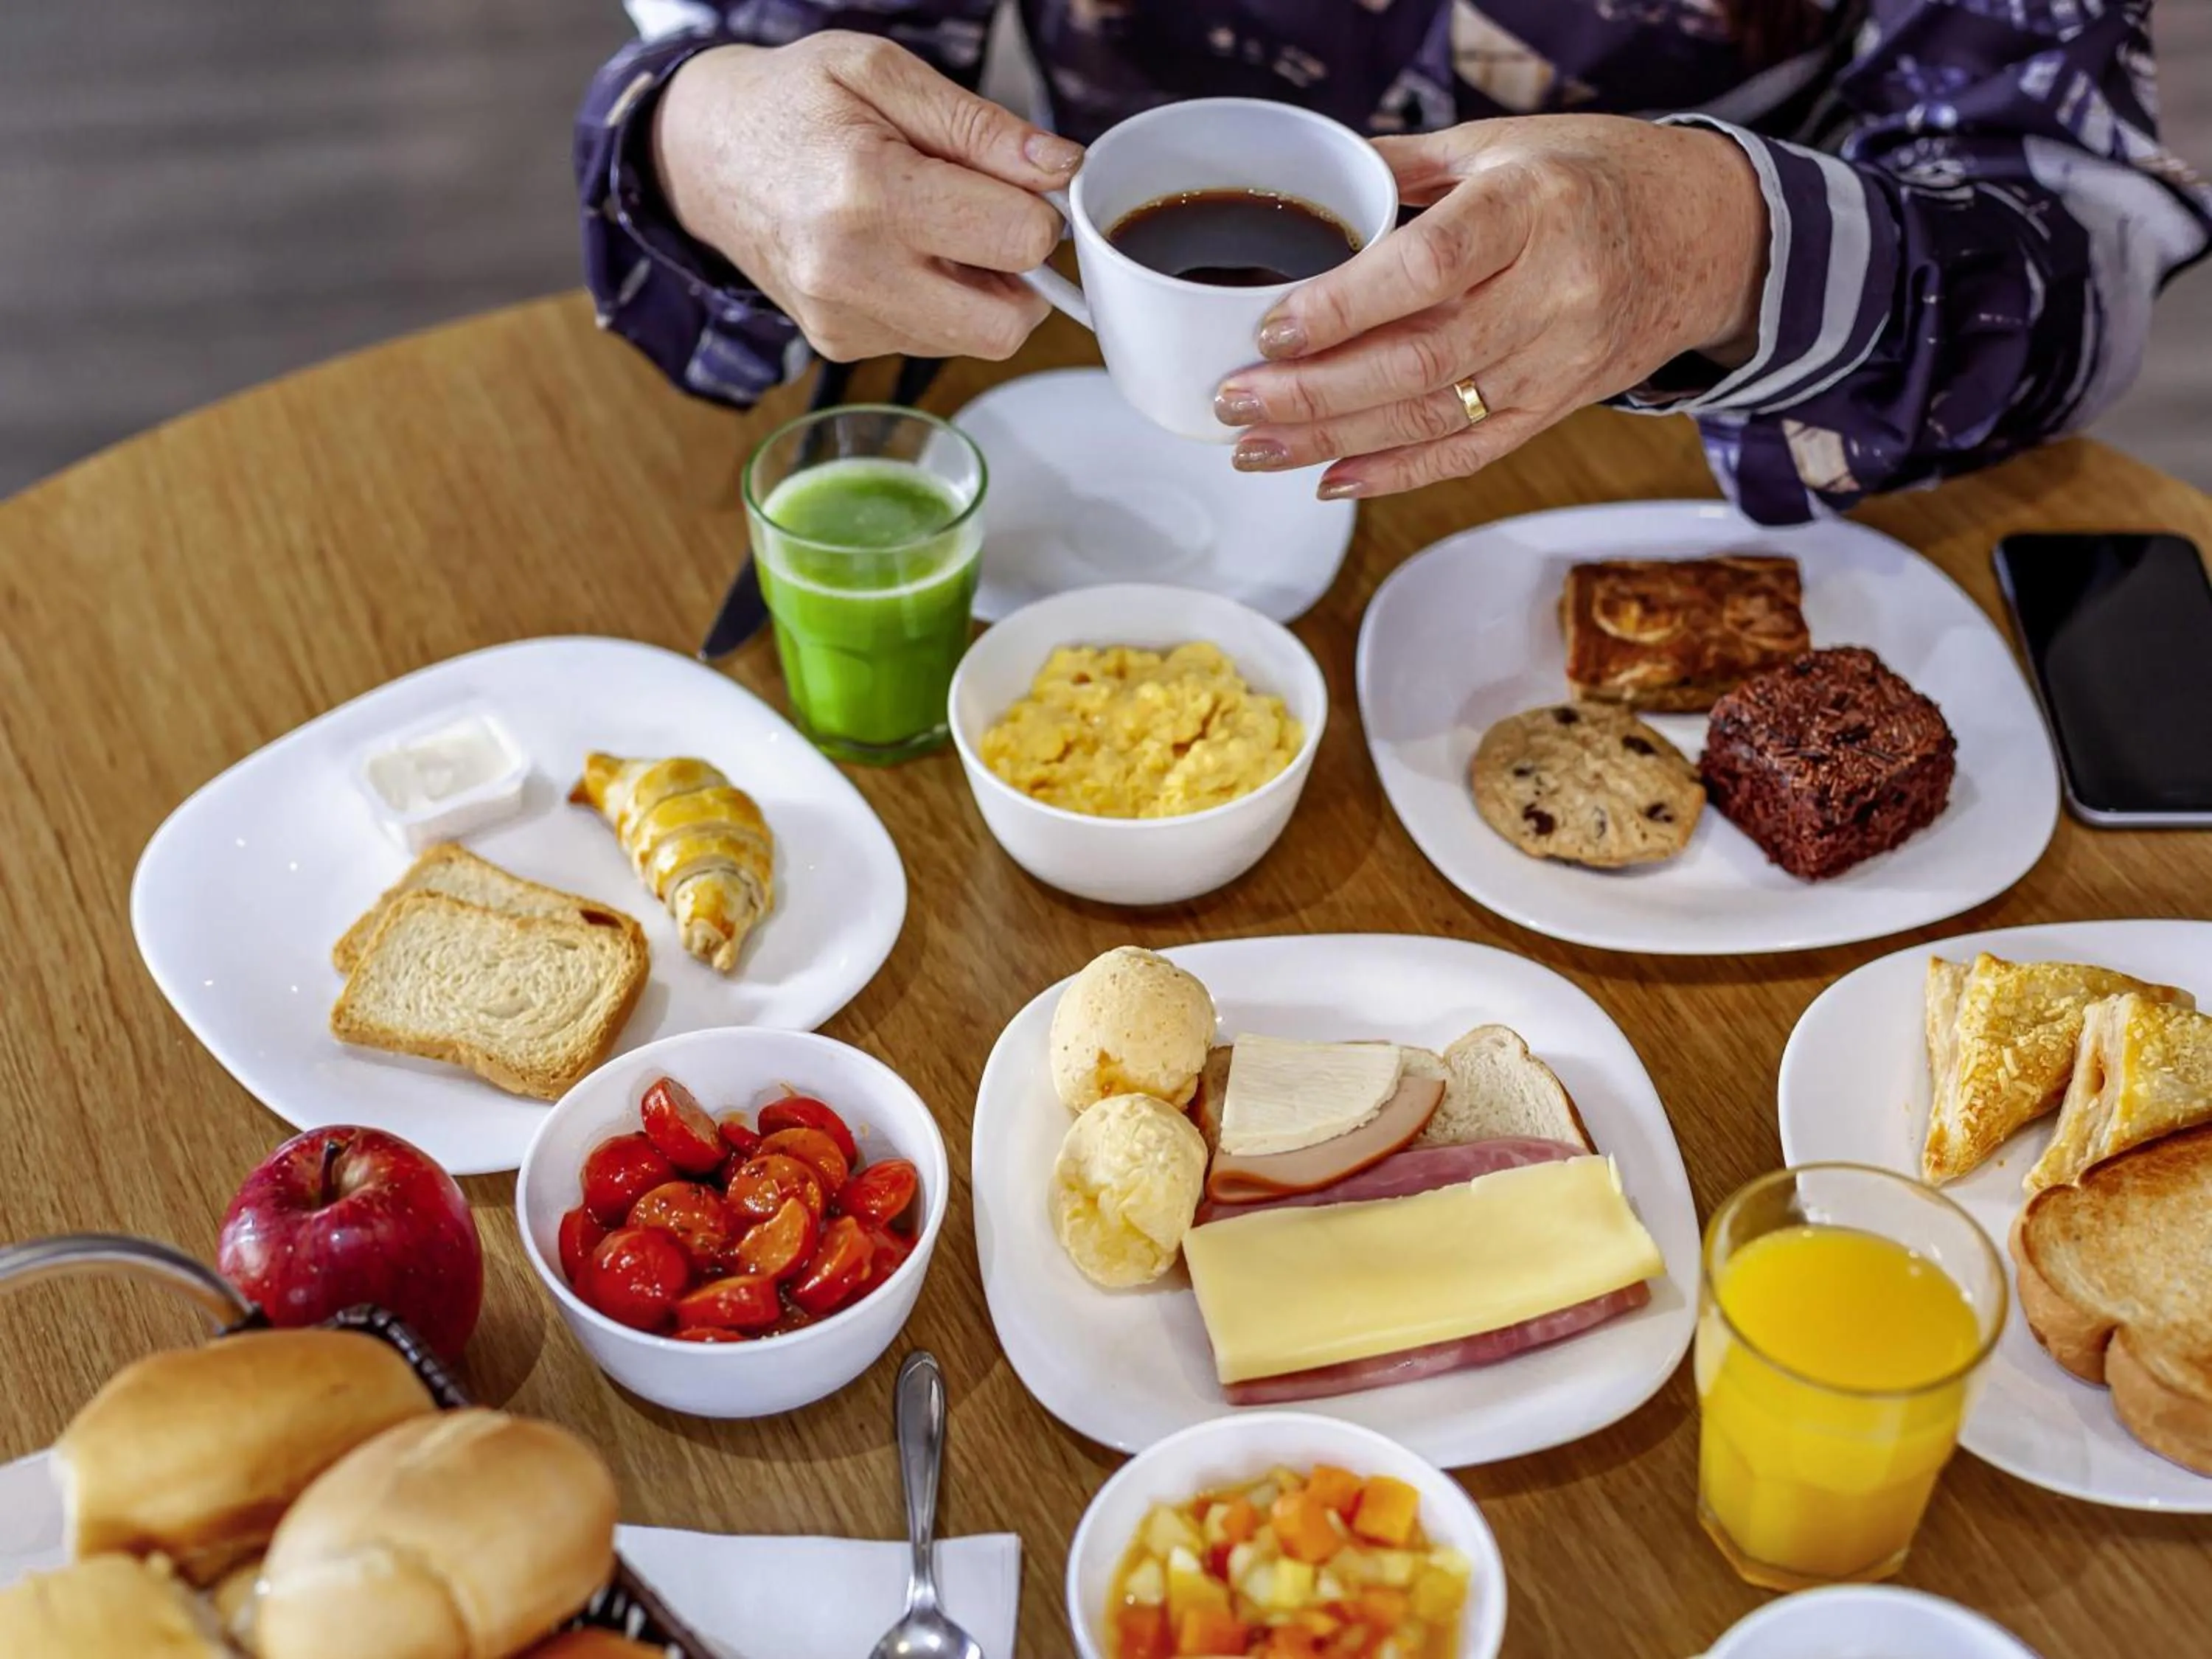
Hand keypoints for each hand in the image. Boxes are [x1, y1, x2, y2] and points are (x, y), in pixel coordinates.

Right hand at [652, 34, 1082, 361]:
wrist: (702, 154)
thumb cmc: (792, 103)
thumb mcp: (884, 73)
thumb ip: (981, 127)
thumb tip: (1060, 169)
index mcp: (869, 193)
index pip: (1019, 241)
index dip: (1040, 210)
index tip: (1019, 183)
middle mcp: (852, 273)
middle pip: (1006, 324)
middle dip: (1022, 275)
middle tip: (992, 220)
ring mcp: (842, 321)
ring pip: (975, 339)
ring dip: (979, 290)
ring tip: (931, 226)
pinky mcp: (839, 346)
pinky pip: (933, 341)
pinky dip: (939, 302)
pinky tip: (901, 254)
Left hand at [1214, 116, 1766, 497]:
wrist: (1706, 231)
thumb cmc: (1598, 173)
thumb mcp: (1504, 141)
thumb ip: (1405, 168)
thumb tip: (1310, 187)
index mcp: (1534, 206)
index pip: (1429, 266)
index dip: (1343, 306)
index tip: (1272, 327)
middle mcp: (1555, 291)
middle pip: (1421, 359)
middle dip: (1315, 392)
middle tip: (1235, 401)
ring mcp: (1561, 361)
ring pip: (1435, 416)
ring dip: (1334, 440)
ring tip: (1254, 447)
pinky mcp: (1561, 406)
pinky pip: (1471, 453)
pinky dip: (1397, 473)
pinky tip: (1332, 479)